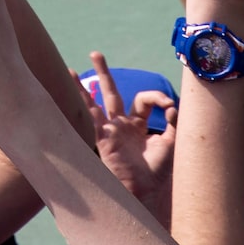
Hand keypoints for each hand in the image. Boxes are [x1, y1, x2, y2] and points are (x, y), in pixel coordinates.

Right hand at [85, 55, 176, 221]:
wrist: (146, 191)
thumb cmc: (158, 172)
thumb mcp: (171, 143)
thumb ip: (173, 123)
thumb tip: (173, 106)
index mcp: (138, 125)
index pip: (144, 100)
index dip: (157, 98)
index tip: (169, 105)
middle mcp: (122, 125)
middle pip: (112, 94)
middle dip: (104, 74)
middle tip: (95, 53)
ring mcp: (111, 131)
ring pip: (96, 102)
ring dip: (84, 86)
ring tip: (70, 70)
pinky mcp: (104, 138)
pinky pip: (92, 117)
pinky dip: (84, 102)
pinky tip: (73, 87)